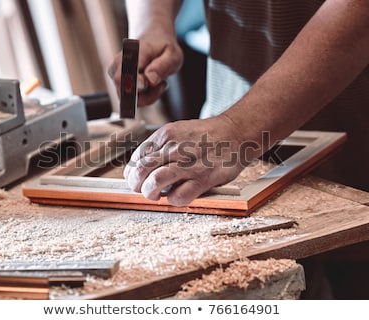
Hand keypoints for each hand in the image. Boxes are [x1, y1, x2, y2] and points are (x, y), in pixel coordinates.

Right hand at [107, 27, 182, 106]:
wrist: (154, 38)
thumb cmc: (163, 47)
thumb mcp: (173, 55)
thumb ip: (162, 67)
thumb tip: (149, 81)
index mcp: (133, 53)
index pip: (124, 75)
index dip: (135, 87)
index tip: (150, 85)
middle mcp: (119, 63)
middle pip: (123, 92)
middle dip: (146, 96)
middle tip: (161, 83)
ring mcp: (115, 72)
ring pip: (127, 98)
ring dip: (147, 96)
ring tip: (158, 81)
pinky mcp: (117, 81)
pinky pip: (130, 98)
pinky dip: (144, 96)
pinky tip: (152, 84)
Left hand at [123, 115, 247, 205]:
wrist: (236, 133)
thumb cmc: (207, 136)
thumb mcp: (178, 131)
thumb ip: (160, 146)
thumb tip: (143, 166)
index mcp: (165, 135)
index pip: (136, 157)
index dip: (132, 173)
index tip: (136, 179)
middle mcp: (174, 148)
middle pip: (140, 170)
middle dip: (136, 185)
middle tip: (142, 189)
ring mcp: (188, 164)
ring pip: (154, 182)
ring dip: (149, 193)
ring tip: (155, 195)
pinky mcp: (203, 179)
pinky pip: (178, 196)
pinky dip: (173, 200)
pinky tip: (176, 196)